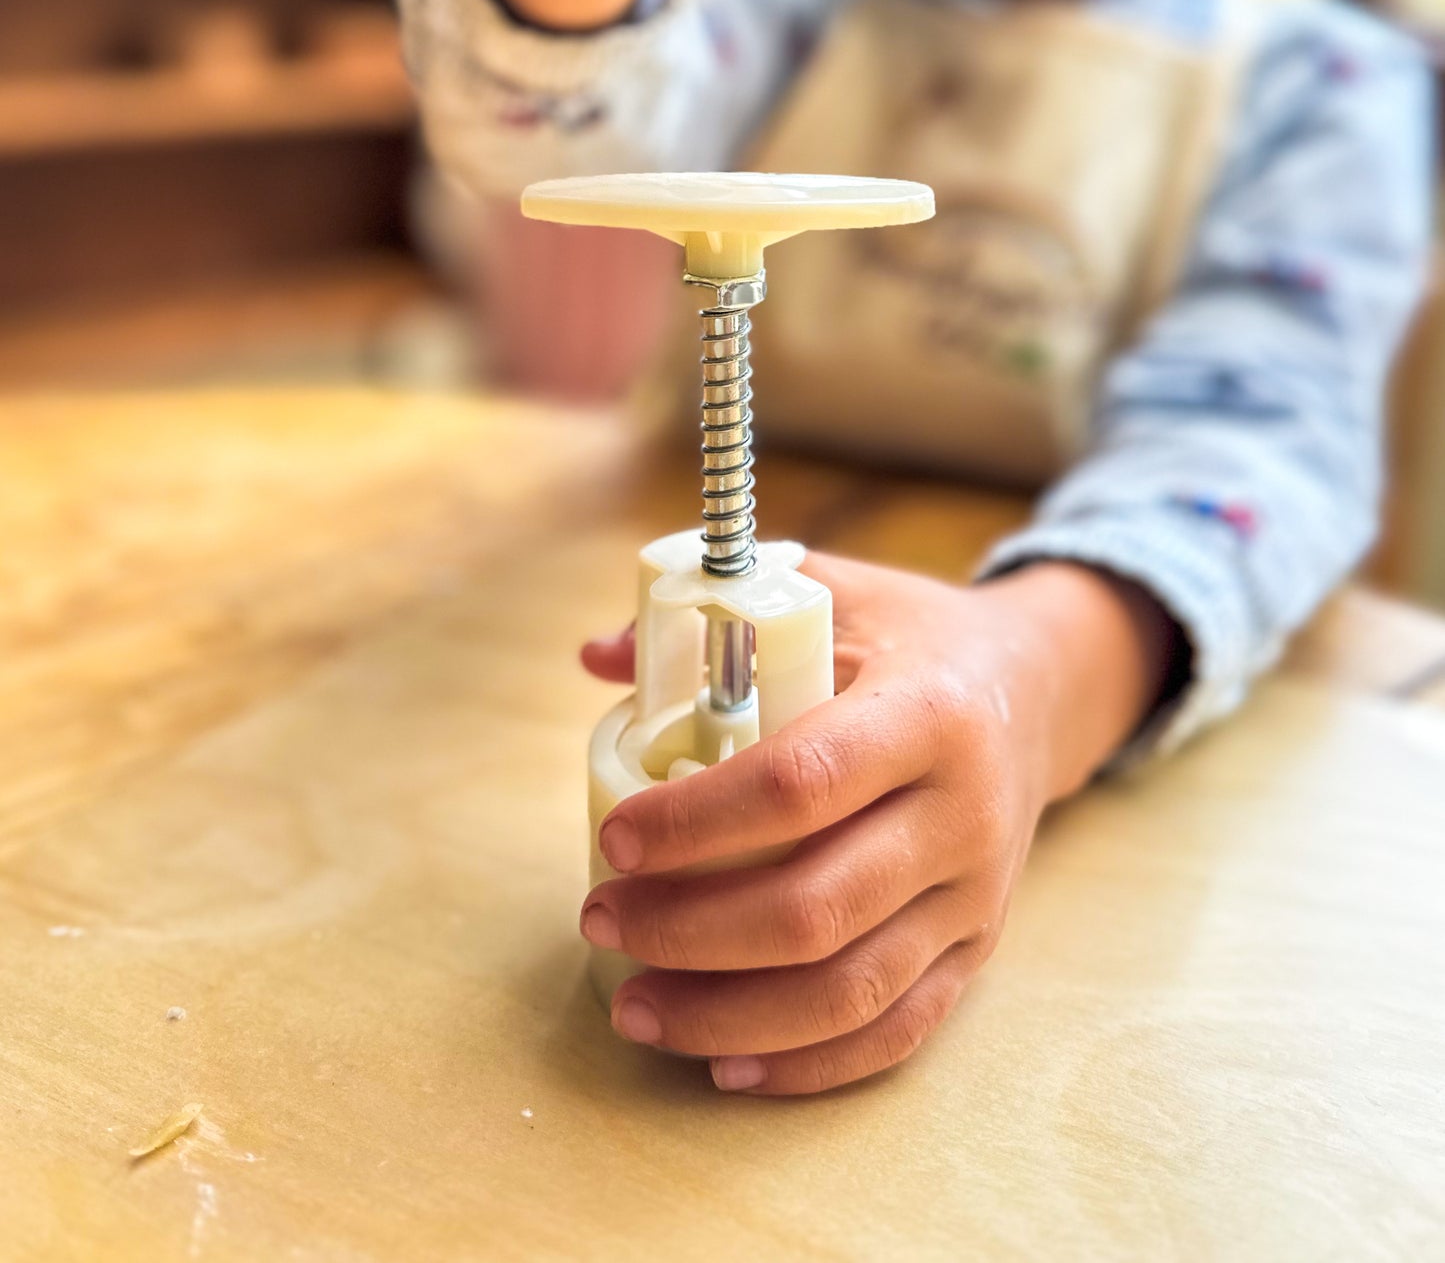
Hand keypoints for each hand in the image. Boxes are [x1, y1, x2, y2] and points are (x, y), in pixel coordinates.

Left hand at [580, 553, 1177, 1094]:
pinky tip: (722, 1066)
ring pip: (850, 989)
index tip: (616, 837)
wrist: (1039, 690)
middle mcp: (961, 813)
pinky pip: (895, 1029)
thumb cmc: (914, 638)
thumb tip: (595, 654)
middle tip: (600, 917)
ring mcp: (974, 894)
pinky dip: (806, 1064)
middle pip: (817, 906)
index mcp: (925, 713)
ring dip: (728, 1015)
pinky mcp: (978, 948)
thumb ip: (718, 615)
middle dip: (690, 930)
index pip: (801, 783)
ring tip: (634, 1006)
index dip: (698, 821)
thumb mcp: (835, 597)